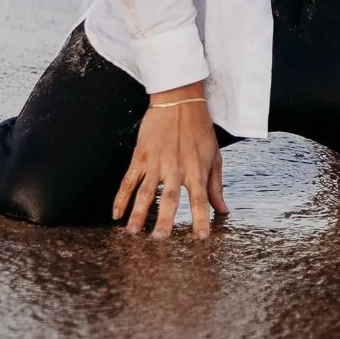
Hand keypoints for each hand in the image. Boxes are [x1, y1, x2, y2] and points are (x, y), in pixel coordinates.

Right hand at [113, 85, 227, 238]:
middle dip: (164, 219)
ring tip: (133, 232)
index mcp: (196, 169)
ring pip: (145, 191)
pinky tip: (116, 214)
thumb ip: (216, 185)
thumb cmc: (199, 128)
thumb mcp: (213, 154)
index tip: (201, 238)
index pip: (200, 199)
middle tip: (159, 240)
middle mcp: (176, 168)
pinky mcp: (141, 155)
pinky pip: (128, 179)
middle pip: (169, 198)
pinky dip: (121, 197)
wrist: (179, 98)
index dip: (201, 219)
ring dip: (138, 212)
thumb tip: (223, 211)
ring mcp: (156, 162)